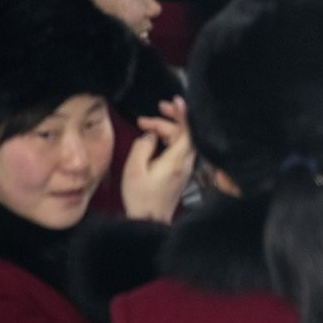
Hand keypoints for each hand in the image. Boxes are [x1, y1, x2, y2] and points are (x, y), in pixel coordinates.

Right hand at [121, 96, 194, 222]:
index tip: (176, 101)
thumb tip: (150, 134)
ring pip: (181, 141)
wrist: (150, 221)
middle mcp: (185, 163)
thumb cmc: (141, 198)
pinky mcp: (181, 173)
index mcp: (176, 161)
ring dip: (165, 130)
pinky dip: (168, 141)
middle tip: (147, 116)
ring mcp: (185, 169)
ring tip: (144, 126)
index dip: (183, 114)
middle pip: (184, 134)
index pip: (187, 132)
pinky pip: (179, 150)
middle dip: (167, 121)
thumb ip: (143, 146)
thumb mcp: (135, 169)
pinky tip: (154, 140)